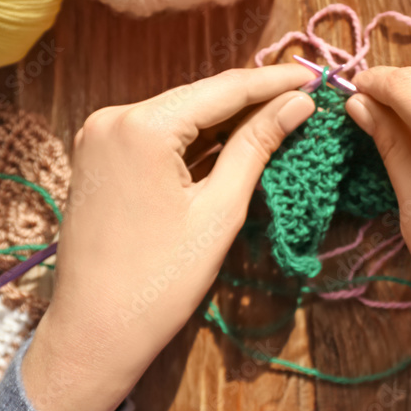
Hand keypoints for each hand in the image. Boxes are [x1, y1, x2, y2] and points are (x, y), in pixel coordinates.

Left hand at [21, 64, 315, 410]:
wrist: (94, 334)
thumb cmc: (160, 280)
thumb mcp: (220, 209)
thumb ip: (258, 146)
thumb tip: (299, 103)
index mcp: (141, 126)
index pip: (223, 88)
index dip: (274, 82)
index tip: (316, 77)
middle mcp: (113, 117)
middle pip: (200, 96)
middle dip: (253, 98)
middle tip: (306, 96)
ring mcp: (100, 136)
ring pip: (181, 113)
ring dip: (227, 117)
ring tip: (281, 115)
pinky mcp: (99, 156)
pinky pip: (159, 133)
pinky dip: (198, 136)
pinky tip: (235, 139)